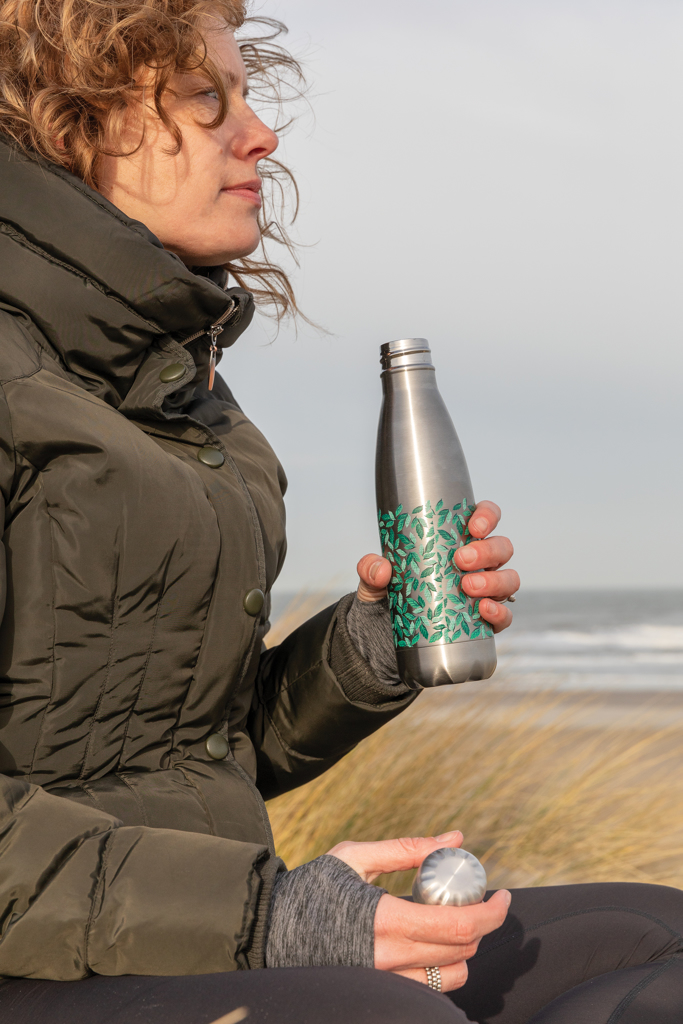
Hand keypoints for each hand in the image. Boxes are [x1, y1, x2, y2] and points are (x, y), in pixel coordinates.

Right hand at [327, 833, 510, 990]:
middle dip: (483, 925)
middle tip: (479, 900)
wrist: (271, 931)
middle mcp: (387, 958)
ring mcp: (383, 981)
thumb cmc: (313, 887)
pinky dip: (443, 966)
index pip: (457, 926)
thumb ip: (409, 849)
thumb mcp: (356, 856)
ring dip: (465, 950)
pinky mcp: (379, 991)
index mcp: (384, 919)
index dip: (491, 913)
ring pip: (451, 977)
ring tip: (454, 921)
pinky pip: (428, 988)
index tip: (503, 895)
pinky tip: (434, 943)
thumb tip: (455, 838)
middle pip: (461, 952)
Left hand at [356, 500, 518, 632]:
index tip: (473, 526)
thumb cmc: (390, 595)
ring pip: (509, 579)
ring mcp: (485, 593)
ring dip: (495, 580)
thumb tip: (382, 568)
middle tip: (461, 560)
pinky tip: (483, 610)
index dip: (487, 516)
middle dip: (487, 550)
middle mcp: (479, 565)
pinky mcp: (485, 622)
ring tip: (468, 587)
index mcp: (458, 542)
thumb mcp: (374, 580)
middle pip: (502, 548)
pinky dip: (499, 612)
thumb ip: (371, 569)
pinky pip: (505, 615)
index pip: (485, 519)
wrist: (387, 637)